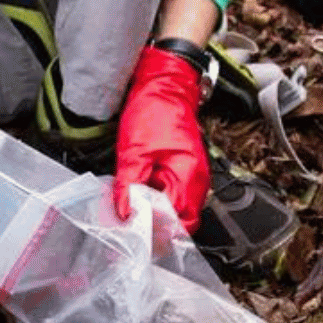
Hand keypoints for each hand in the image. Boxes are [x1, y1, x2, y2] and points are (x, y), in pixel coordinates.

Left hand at [112, 45, 208, 230]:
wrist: (164, 86)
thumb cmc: (152, 113)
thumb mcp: (133, 153)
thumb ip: (130, 188)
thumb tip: (125, 216)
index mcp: (187, 179)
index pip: (177, 226)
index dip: (155, 236)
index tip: (132, 236)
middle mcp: (197, 182)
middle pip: (182, 224)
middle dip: (157, 231)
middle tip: (130, 230)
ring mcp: (194, 177)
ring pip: (179, 212)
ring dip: (158, 217)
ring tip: (133, 213)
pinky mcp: (187, 171)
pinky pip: (177, 197)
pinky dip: (160, 203)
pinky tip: (141, 197)